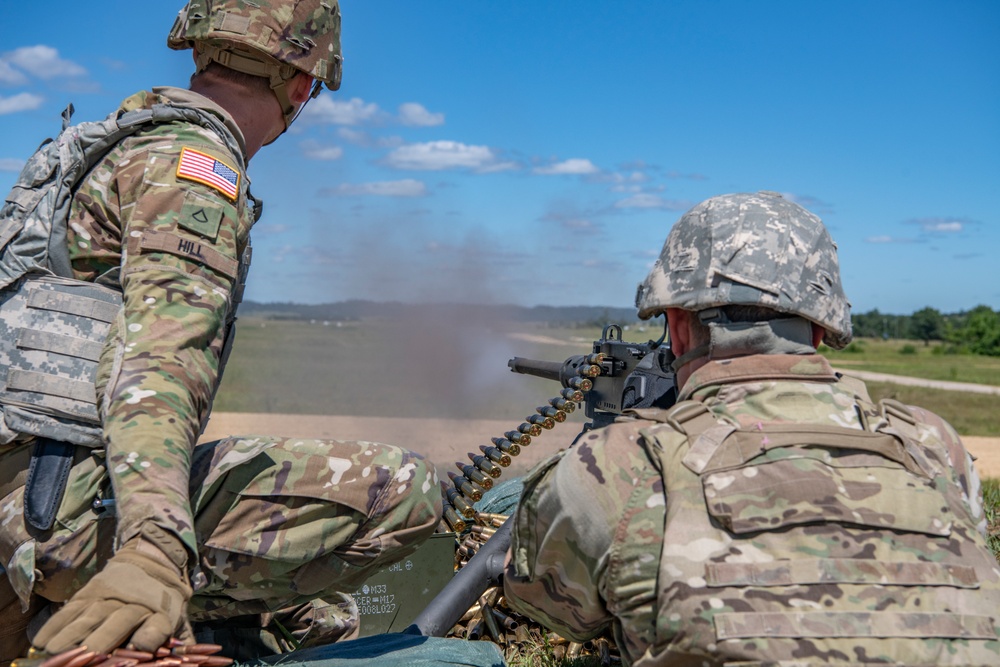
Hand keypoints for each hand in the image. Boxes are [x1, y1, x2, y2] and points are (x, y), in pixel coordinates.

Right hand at [33, 532, 192, 653]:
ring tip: (53, 652)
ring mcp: (110, 597)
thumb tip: (186, 658)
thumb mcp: (177, 621)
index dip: (148, 639)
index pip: (156, 628)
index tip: (138, 650)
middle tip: (86, 657)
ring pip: (89, 616)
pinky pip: (70, 609)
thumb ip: (177, 641)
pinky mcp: (89, 592)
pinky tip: (42, 640)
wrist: (152, 563)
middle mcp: (134, 605)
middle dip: (101, 641)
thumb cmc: (163, 604)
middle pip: (117, 623)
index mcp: (160, 615)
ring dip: (70, 635)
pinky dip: (55, 625)